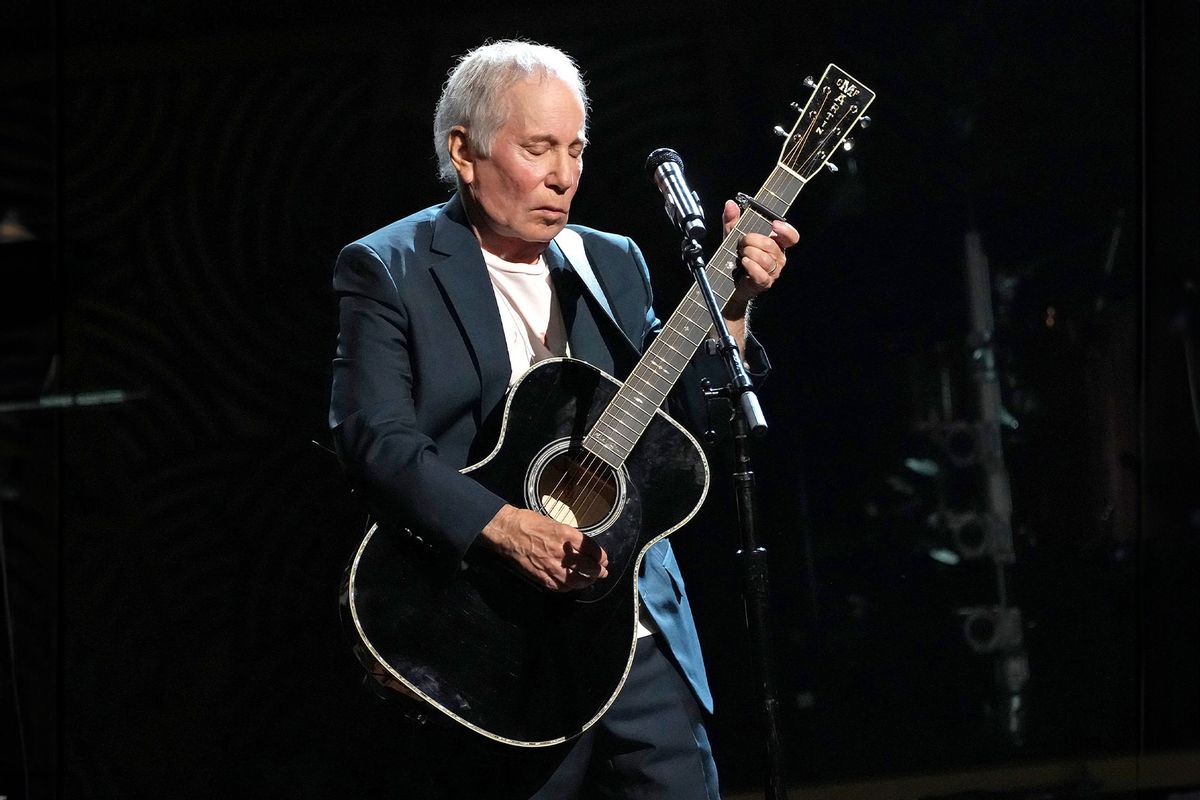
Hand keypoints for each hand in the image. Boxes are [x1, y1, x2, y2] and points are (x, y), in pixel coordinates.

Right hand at [479, 504, 608, 591]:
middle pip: (589, 567)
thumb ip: (570, 537)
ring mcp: (552, 566)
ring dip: (587, 581)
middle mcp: (562, 552)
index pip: (593, 550)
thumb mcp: (556, 523)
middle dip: (599, 571)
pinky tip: (572, 584)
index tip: (604, 558)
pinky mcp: (542, 576)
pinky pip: (560, 586)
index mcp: (567, 535)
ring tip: (591, 580)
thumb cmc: (529, 523)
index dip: (601, 556)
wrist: (508, 531)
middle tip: (603, 572)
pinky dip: (569, 586)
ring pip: (577, 580)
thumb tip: (584, 548)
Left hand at [721, 199, 799, 317]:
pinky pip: (761, 274)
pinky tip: (744, 263)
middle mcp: (778, 257)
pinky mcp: (765, 282)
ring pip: (766, 259)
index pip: (791, 237)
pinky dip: (751, 267)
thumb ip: (732, 220)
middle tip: (741, 243)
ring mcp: (773, 271)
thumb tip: (730, 204)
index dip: (786, 230)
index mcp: (776, 243)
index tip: (774, 225)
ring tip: (741, 254)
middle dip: (752, 241)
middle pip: (771, 245)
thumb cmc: (736, 257)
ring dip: (749, 254)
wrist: (729, 281)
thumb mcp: (733, 236)